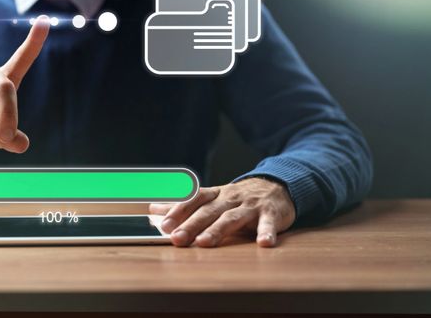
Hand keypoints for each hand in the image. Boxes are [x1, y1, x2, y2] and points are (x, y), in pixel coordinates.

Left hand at [149, 177, 295, 247]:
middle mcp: (230, 198)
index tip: (163, 224)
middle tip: (177, 239)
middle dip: (191, 225)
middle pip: (208, 211)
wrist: (276, 187)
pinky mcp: (271, 214)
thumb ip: (184, 206)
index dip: (178, 210)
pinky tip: (263, 243)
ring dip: (217, 230)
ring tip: (204, 243)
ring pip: (231, 217)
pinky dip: (266, 232)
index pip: (193, 200)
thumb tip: (153, 209)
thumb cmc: (238, 198)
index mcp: (215, 194)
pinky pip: (268, 223)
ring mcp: (250, 205)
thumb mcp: (211, 198)